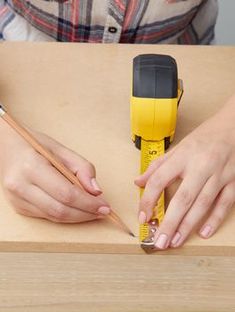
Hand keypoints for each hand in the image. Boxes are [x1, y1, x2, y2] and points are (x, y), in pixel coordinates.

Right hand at [0, 122, 109, 222]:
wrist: (6, 147)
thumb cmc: (34, 145)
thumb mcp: (61, 149)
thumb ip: (82, 168)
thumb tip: (96, 191)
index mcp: (32, 167)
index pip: (66, 194)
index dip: (88, 203)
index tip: (105, 206)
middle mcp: (20, 186)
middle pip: (60, 210)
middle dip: (86, 214)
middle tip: (103, 211)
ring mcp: (17, 199)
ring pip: (54, 217)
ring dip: (77, 217)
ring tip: (93, 211)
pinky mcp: (18, 207)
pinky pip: (47, 216)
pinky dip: (65, 215)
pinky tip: (76, 209)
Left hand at [135, 97, 234, 248]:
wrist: (233, 126)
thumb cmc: (204, 137)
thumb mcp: (178, 147)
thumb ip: (157, 166)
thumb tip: (138, 182)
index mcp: (183, 156)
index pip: (159, 179)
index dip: (148, 199)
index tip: (142, 215)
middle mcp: (201, 166)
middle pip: (183, 198)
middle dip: (169, 222)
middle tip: (159, 242)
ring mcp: (219, 175)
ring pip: (202, 204)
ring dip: (188, 226)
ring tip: (175, 242)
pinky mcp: (233, 181)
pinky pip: (225, 203)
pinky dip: (215, 219)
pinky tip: (203, 233)